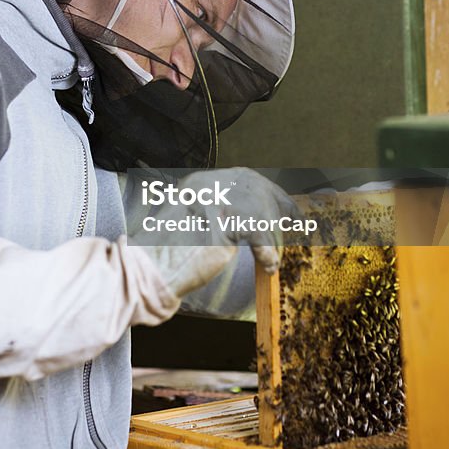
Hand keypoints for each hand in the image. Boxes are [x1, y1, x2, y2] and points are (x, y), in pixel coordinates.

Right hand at [127, 169, 299, 294]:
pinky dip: (267, 250)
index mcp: (198, 183)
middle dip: (280, 206)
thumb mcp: (195, 225)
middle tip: (298, 224)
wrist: (150, 269)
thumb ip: (219, 216)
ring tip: (271, 256)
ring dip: (272, 234)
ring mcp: (213, 200)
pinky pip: (258, 233)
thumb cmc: (169, 256)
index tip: (288, 208)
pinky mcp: (221, 221)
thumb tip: (253, 219)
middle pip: (256, 186)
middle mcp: (206, 184)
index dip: (270, 193)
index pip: (245, 178)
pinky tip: (267, 264)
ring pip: (260, 208)